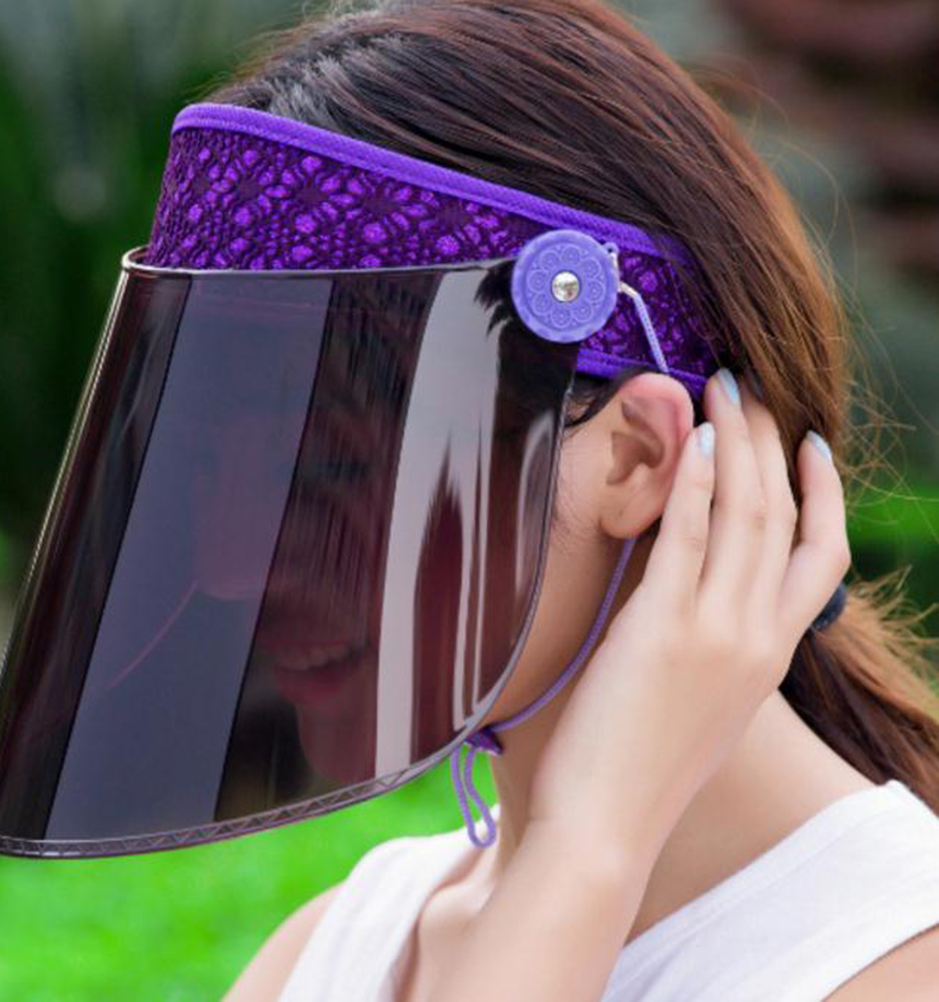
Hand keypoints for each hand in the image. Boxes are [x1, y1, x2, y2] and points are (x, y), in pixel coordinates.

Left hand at [525, 368, 850, 857]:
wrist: (609, 828)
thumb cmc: (643, 766)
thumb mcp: (706, 700)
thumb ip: (717, 642)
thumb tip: (701, 587)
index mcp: (772, 654)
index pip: (821, 554)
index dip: (821, 491)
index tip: (807, 444)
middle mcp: (758, 637)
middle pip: (783, 516)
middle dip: (771, 443)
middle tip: (754, 390)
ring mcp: (716, 632)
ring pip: (745, 513)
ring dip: (736, 440)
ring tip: (723, 387)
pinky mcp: (662, 629)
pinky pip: (688, 535)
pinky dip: (692, 479)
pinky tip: (690, 434)